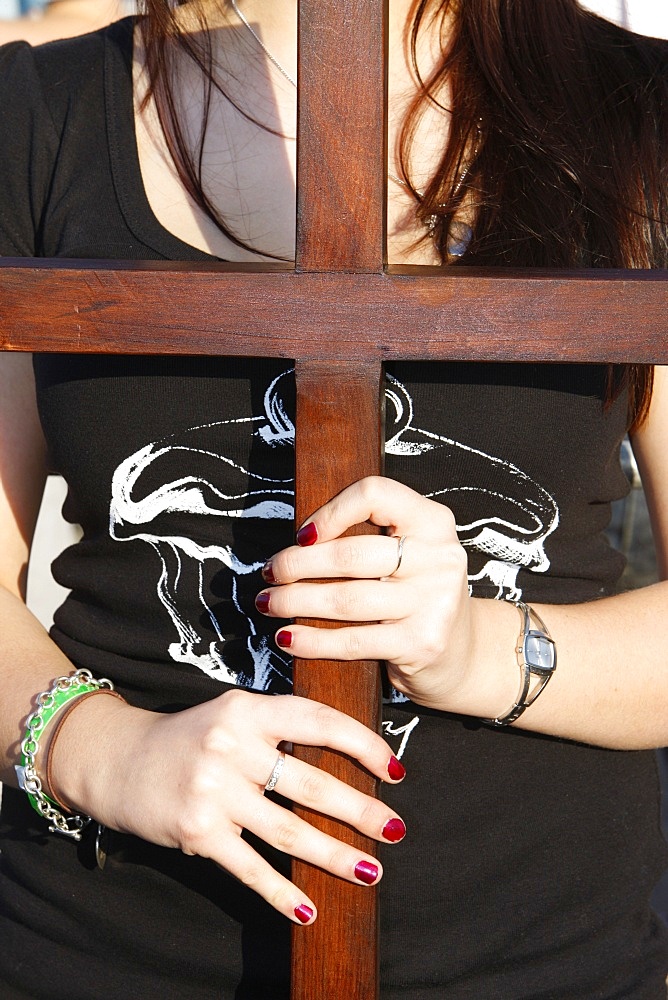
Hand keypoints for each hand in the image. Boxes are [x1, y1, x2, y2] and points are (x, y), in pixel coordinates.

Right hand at [51, 687, 405, 924]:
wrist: (119, 761)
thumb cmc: (190, 738)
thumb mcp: (232, 715)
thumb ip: (279, 728)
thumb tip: (346, 759)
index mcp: (247, 710)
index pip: (318, 722)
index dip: (362, 745)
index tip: (395, 770)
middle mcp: (230, 746)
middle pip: (311, 785)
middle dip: (361, 811)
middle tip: (396, 830)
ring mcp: (212, 791)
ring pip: (289, 832)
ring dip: (335, 856)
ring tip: (371, 870)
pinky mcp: (197, 832)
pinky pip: (251, 868)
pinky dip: (282, 894)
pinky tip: (309, 909)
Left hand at [256, 476, 475, 711]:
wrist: (461, 651)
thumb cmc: (416, 594)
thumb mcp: (407, 552)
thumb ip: (368, 536)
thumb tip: (297, 542)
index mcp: (432, 520)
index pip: (374, 495)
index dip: (331, 511)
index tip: (303, 535)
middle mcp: (439, 557)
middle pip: (350, 554)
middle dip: (297, 565)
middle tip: (270, 573)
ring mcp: (434, 602)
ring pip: (345, 599)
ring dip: (295, 602)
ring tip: (268, 603)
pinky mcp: (422, 643)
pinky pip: (353, 641)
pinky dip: (312, 641)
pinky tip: (288, 637)